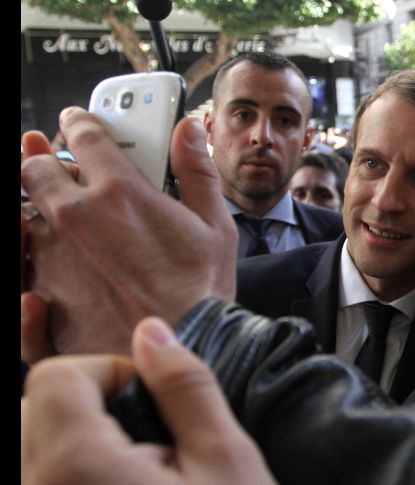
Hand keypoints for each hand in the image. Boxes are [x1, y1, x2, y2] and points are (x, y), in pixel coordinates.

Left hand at [21, 108, 236, 355]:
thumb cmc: (202, 292)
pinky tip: (46, 267)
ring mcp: (51, 258)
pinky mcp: (41, 297)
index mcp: (119, 192)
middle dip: (40, 159)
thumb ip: (197, 170)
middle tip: (52, 160)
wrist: (182, 351)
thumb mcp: (215, 225)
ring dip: (32, 209)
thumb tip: (188, 130)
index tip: (77, 121)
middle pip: (33, 168)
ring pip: (20, 217)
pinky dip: (28, 262)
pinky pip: (19, 270)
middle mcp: (75, 217)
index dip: (79, 122)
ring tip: (49, 214)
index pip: (84, 136)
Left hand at [22, 317, 275, 484]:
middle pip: (26, 408)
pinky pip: (36, 472)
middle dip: (77, 399)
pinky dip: (61, 463)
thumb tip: (154, 332)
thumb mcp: (226, 459)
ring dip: (65, 432)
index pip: (53, 378)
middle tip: (136, 426)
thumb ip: (185, 387)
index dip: (106, 372)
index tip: (150, 395)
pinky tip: (111, 471)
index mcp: (77, 469)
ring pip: (27, 444)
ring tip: (124, 456)